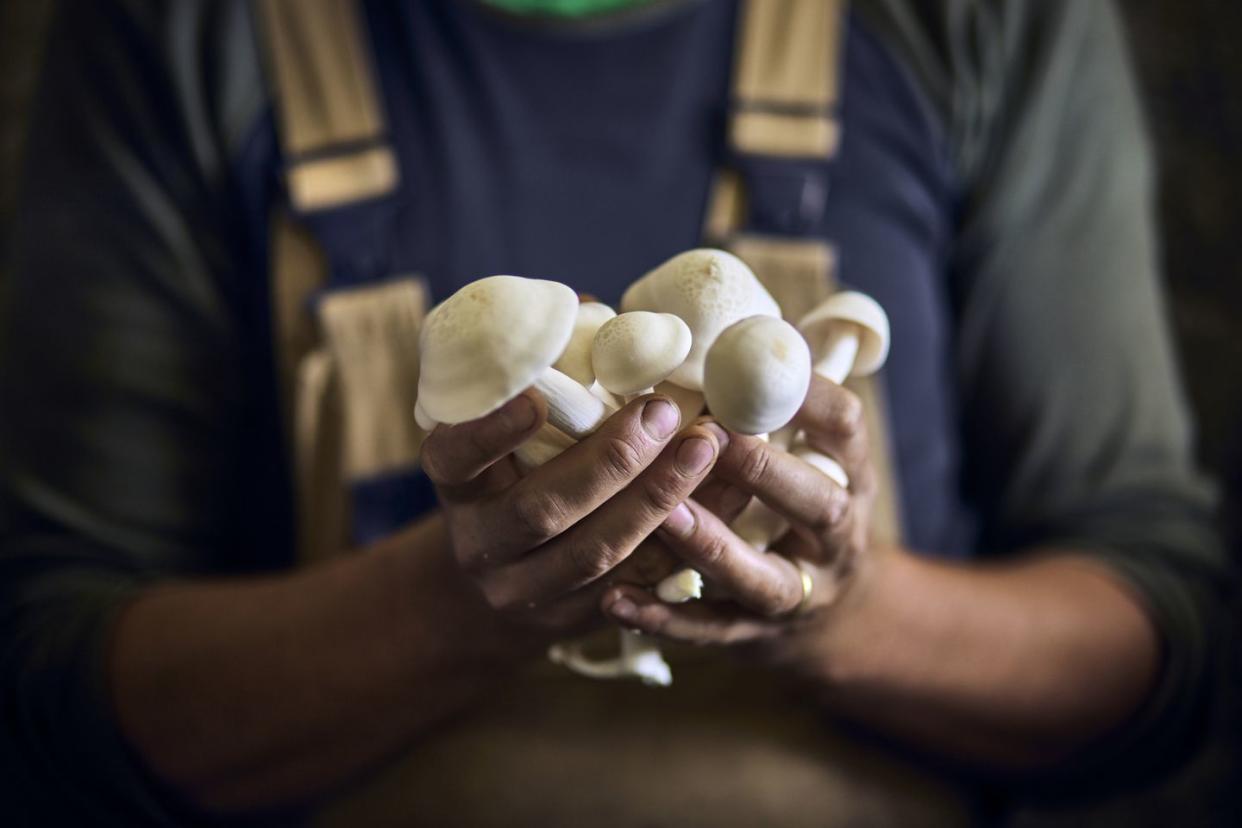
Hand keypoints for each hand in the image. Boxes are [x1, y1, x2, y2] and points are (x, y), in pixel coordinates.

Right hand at [420, 391, 721, 637]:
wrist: (503, 570)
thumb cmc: (516, 469)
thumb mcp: (507, 428)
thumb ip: (543, 377)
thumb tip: (590, 308)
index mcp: (456, 485)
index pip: (455, 458)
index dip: (489, 432)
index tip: (533, 397)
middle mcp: (481, 544)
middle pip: (542, 510)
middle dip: (610, 460)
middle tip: (662, 411)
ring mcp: (525, 590)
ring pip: (595, 554)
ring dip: (657, 498)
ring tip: (705, 446)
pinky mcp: (576, 619)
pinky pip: (636, 581)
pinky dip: (684, 535)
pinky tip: (726, 493)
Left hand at [601, 376, 876, 644]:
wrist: (839, 617)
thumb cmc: (801, 507)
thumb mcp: (814, 455)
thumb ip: (775, 406)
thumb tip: (721, 324)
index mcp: (848, 476)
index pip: (845, 427)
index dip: (808, 395)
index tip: (757, 363)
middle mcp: (835, 538)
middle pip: (818, 504)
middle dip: (765, 471)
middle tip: (710, 436)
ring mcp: (800, 596)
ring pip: (761, 578)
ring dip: (712, 545)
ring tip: (664, 514)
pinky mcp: (756, 637)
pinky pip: (711, 633)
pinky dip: (666, 620)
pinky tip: (617, 601)